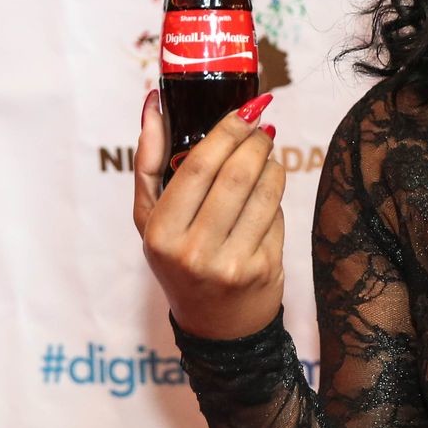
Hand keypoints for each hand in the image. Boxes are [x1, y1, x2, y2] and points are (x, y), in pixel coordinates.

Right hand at [133, 88, 287, 339]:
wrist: (216, 325)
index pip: (199, 165)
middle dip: (256, 141)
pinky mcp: (263, 269)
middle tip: (262, 128)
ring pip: (265, 192)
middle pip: (237, 174)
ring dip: (273, 164)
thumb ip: (150, 161)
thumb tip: (154, 102)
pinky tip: (269, 191)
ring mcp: (231, 262)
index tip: (246, 108)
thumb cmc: (178, 259)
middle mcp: (194, 250)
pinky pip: (278, 216)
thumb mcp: (151, 218)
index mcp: (160, 232)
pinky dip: (277, 195)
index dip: (228, 130)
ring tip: (267, 156)